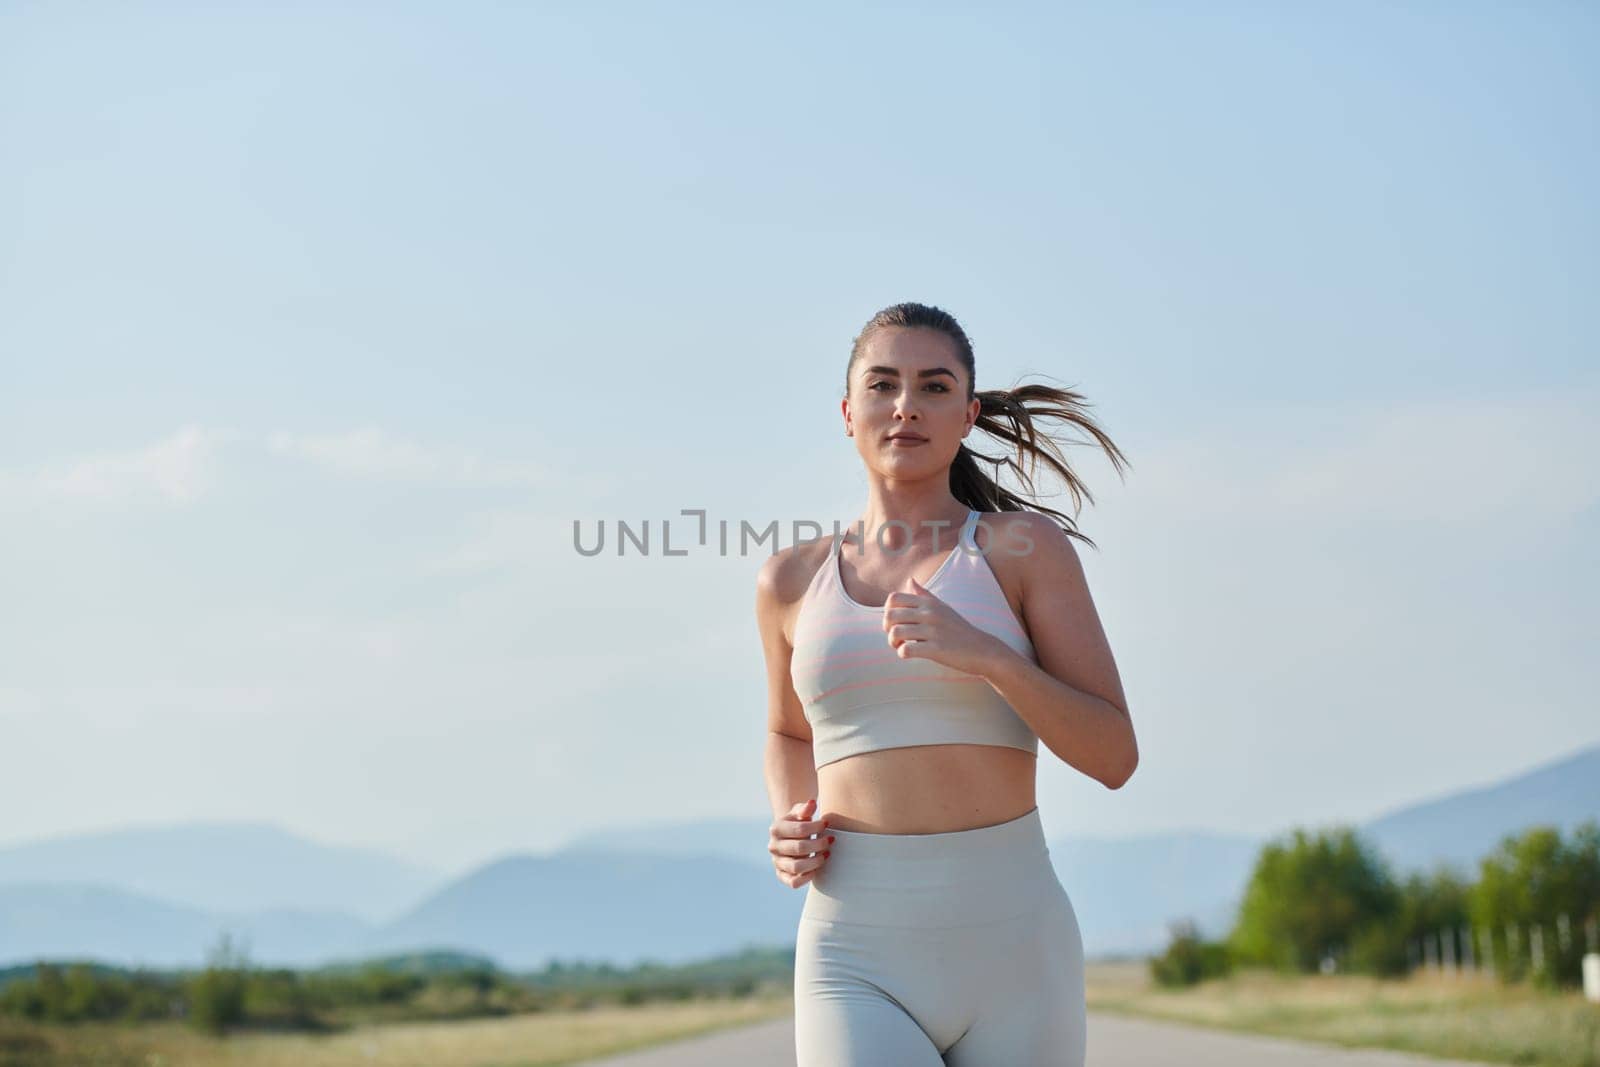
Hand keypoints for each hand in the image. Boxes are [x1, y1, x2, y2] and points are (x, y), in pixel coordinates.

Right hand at [769, 796, 832, 888]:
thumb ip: (806, 809)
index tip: (827, 824)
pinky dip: (807, 877)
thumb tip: (812, 804)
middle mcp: (773, 846)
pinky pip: (793, 882)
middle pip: (799, 848)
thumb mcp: (801, 813)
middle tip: (830, 840)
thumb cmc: (799, 822)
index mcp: (776, 828)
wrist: (790, 836)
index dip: (816, 827)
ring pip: (796, 867)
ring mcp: (777, 862)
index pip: (799, 829)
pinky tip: (817, 868)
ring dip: (815, 861)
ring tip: (826, 854)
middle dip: (818, 844)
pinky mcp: (781, 875)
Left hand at [882, 575, 1005, 675]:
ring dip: (893, 643)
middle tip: (896, 637)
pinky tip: (909, 654)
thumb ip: (924, 595)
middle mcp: (930, 613)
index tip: (896, 622)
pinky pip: (906, 650)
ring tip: (901, 646)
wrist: (982, 650)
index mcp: (929, 603)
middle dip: (888, 628)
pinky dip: (902, 653)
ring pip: (895, 633)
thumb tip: (909, 580)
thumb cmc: (958, 629)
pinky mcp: (936, 649)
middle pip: (890, 615)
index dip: (888, 612)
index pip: (893, 598)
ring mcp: (933, 631)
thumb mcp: (943, 608)